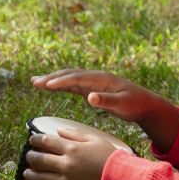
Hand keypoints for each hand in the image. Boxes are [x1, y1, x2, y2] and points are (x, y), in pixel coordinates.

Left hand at [23, 125, 127, 179]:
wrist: (122, 178)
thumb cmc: (110, 156)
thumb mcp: (94, 139)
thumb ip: (75, 134)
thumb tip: (59, 130)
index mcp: (71, 149)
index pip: (47, 141)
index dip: (36, 140)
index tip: (31, 140)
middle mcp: (65, 165)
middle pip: (40, 160)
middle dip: (31, 157)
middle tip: (28, 156)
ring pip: (41, 178)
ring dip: (31, 175)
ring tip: (26, 173)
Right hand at [31, 69, 156, 121]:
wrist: (144, 103)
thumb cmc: (135, 103)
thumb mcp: (122, 104)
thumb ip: (106, 101)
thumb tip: (90, 98)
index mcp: (101, 78)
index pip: (77, 78)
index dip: (61, 81)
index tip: (47, 85)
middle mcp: (94, 77)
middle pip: (69, 75)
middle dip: (51, 78)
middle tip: (34, 82)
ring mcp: (92, 82)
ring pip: (68, 78)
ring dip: (52, 80)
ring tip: (35, 82)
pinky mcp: (91, 89)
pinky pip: (72, 85)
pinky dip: (60, 86)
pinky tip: (50, 87)